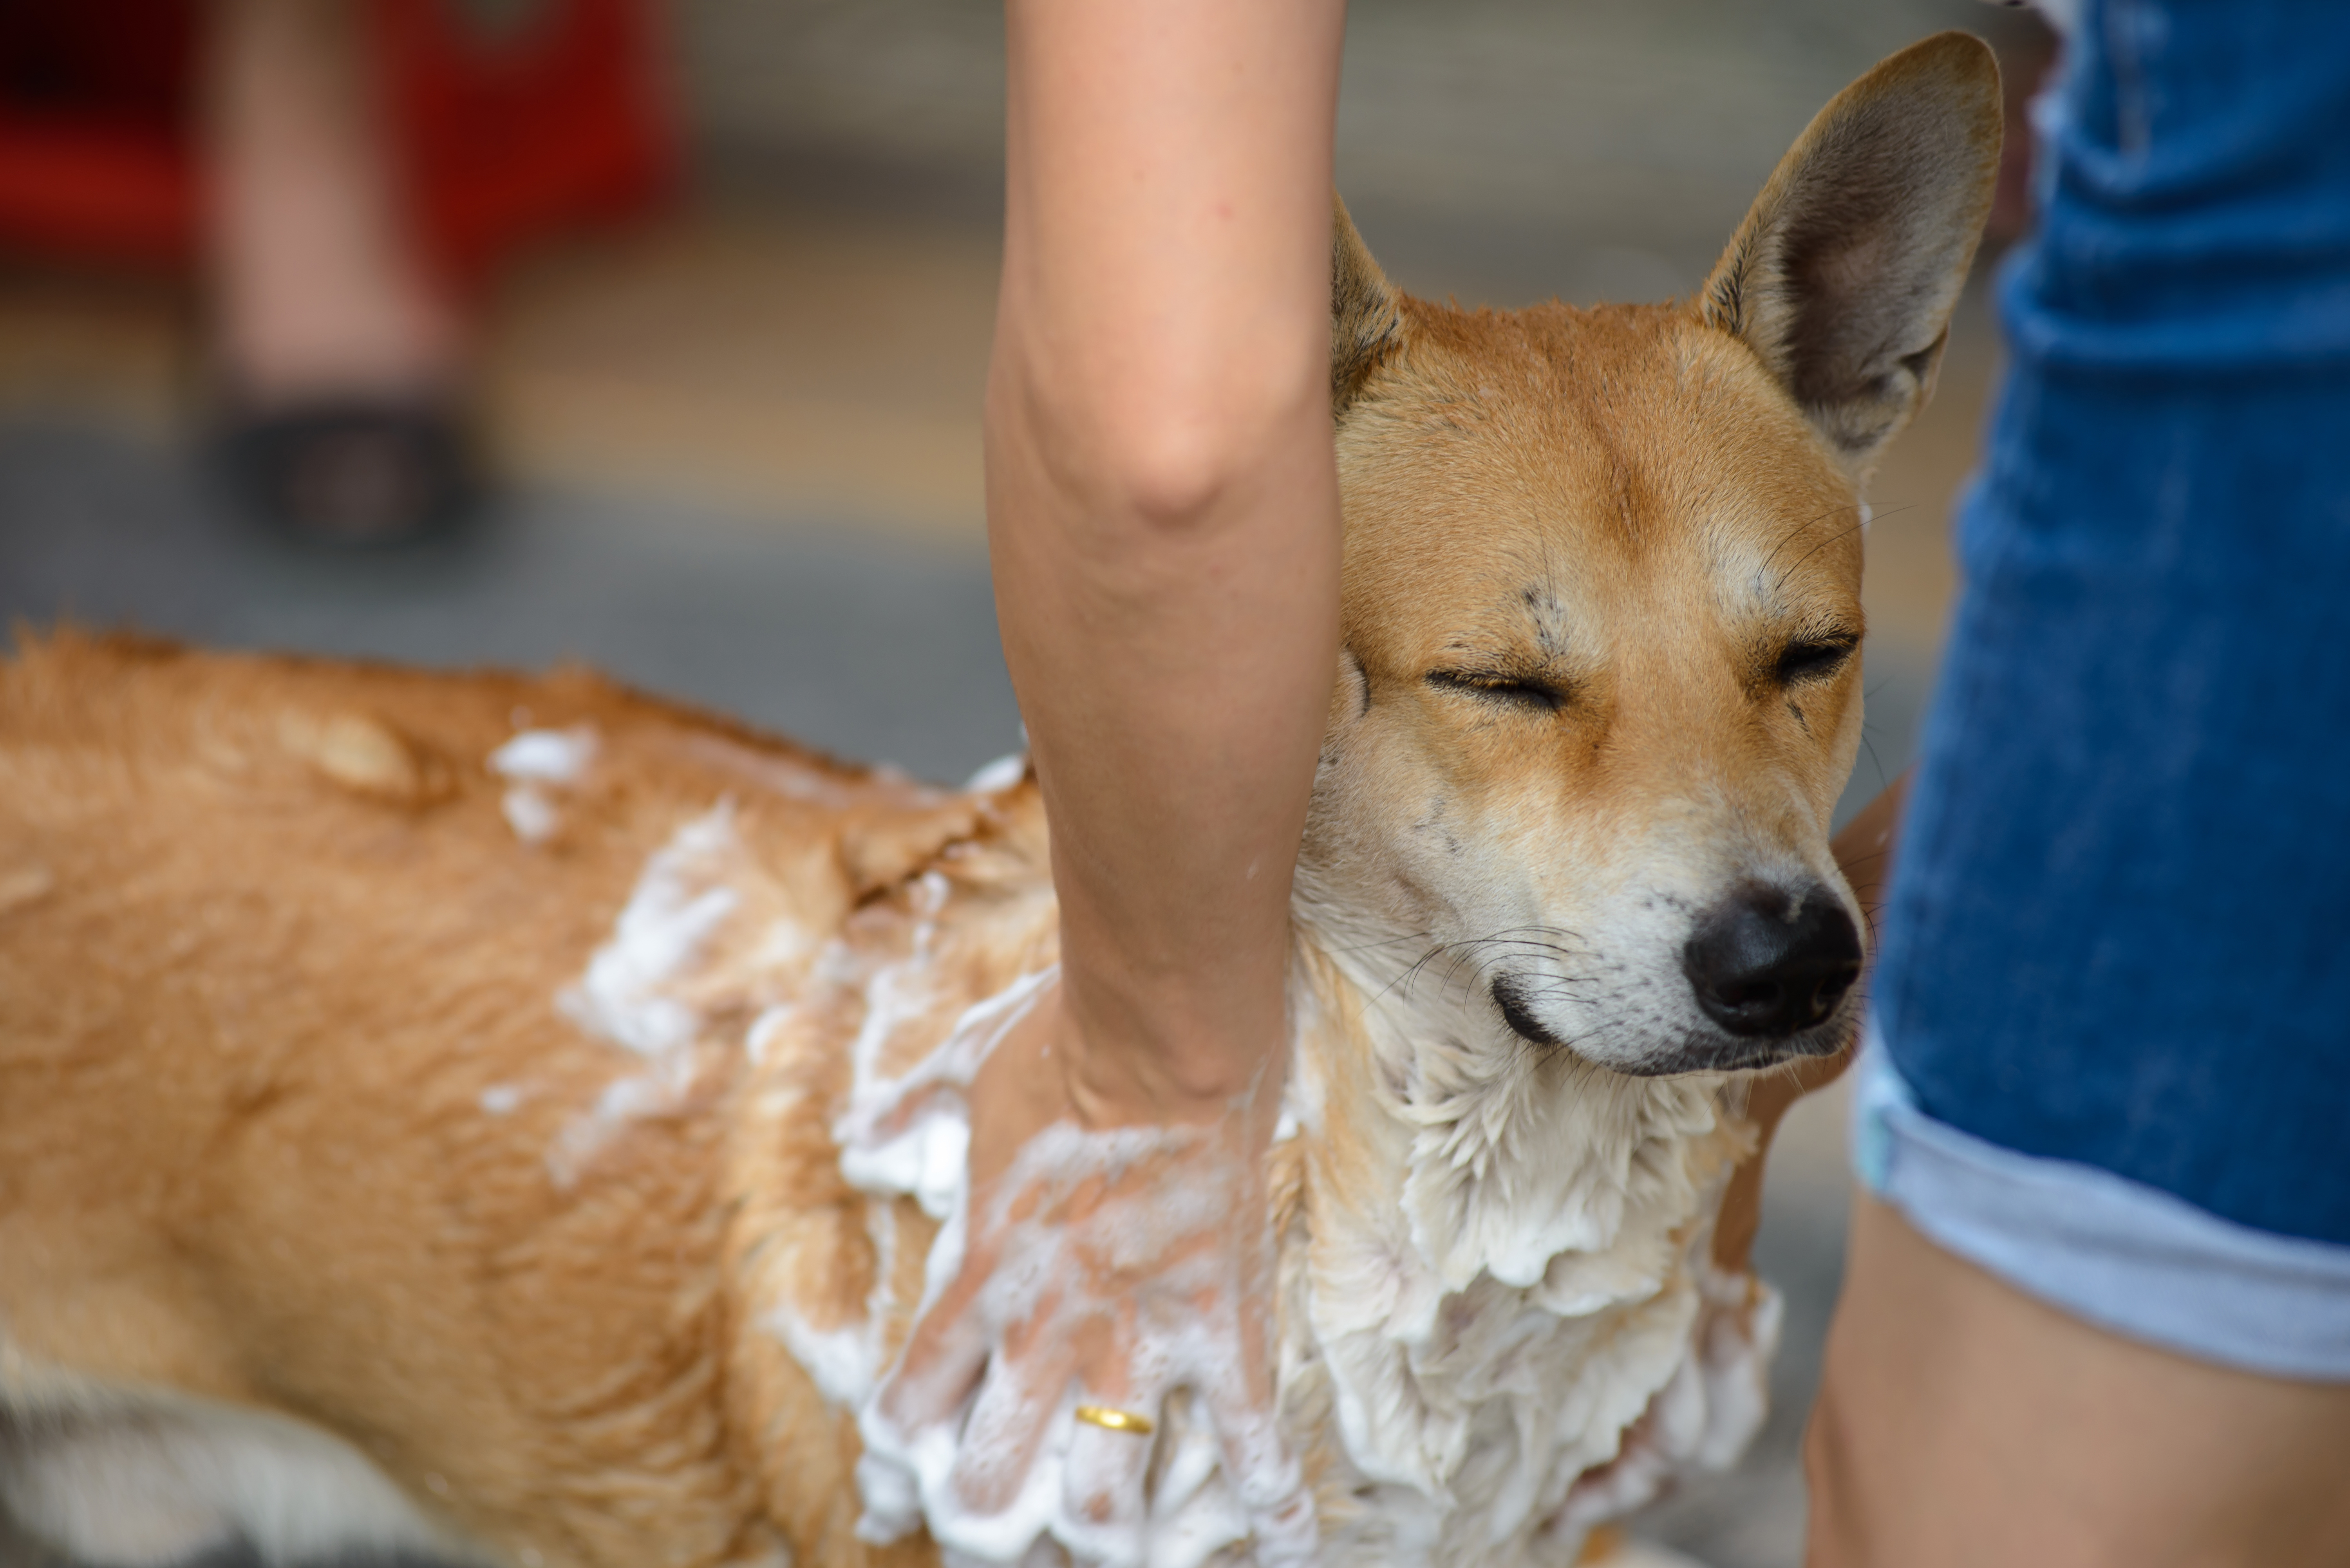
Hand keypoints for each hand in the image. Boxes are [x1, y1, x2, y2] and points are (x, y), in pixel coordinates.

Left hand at [855, 980, 1314, 1566]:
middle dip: (986, 1526)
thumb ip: (908, 1115)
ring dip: (1100, 1535)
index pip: (911, 1410)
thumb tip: (857, 1136)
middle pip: (990, 1485)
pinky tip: (1282, 1544)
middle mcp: (1045, 1336)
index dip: (897, 1463)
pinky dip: (1270, 1506)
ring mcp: (1137, 1344)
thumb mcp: (964, 1078)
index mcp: (979, 1280)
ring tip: (1109, 1551)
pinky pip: (1248, 1445)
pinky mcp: (1221, 1335)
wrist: (1162, 1042)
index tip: (893, 1495)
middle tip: (995, 1538)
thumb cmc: (1063, 1046)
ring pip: (1102, 1499)